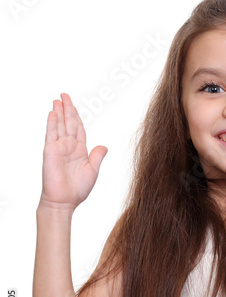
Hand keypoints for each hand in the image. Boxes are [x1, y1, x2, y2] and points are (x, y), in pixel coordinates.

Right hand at [39, 93, 107, 210]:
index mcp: (80, 150)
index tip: (75, 106)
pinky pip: (51, 134)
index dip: (78, 117)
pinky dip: (52, 123)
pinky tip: (52, 113)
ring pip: (60, 125)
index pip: (79, 129)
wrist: (64, 201)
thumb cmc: (78, 189)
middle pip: (69, 123)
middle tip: (65, 95)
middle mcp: (69, 146)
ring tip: (58, 99)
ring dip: (59, 112)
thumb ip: (97, 156)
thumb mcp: (93, 170)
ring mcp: (59, 148)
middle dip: (68, 109)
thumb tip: (104, 145)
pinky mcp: (50, 151)